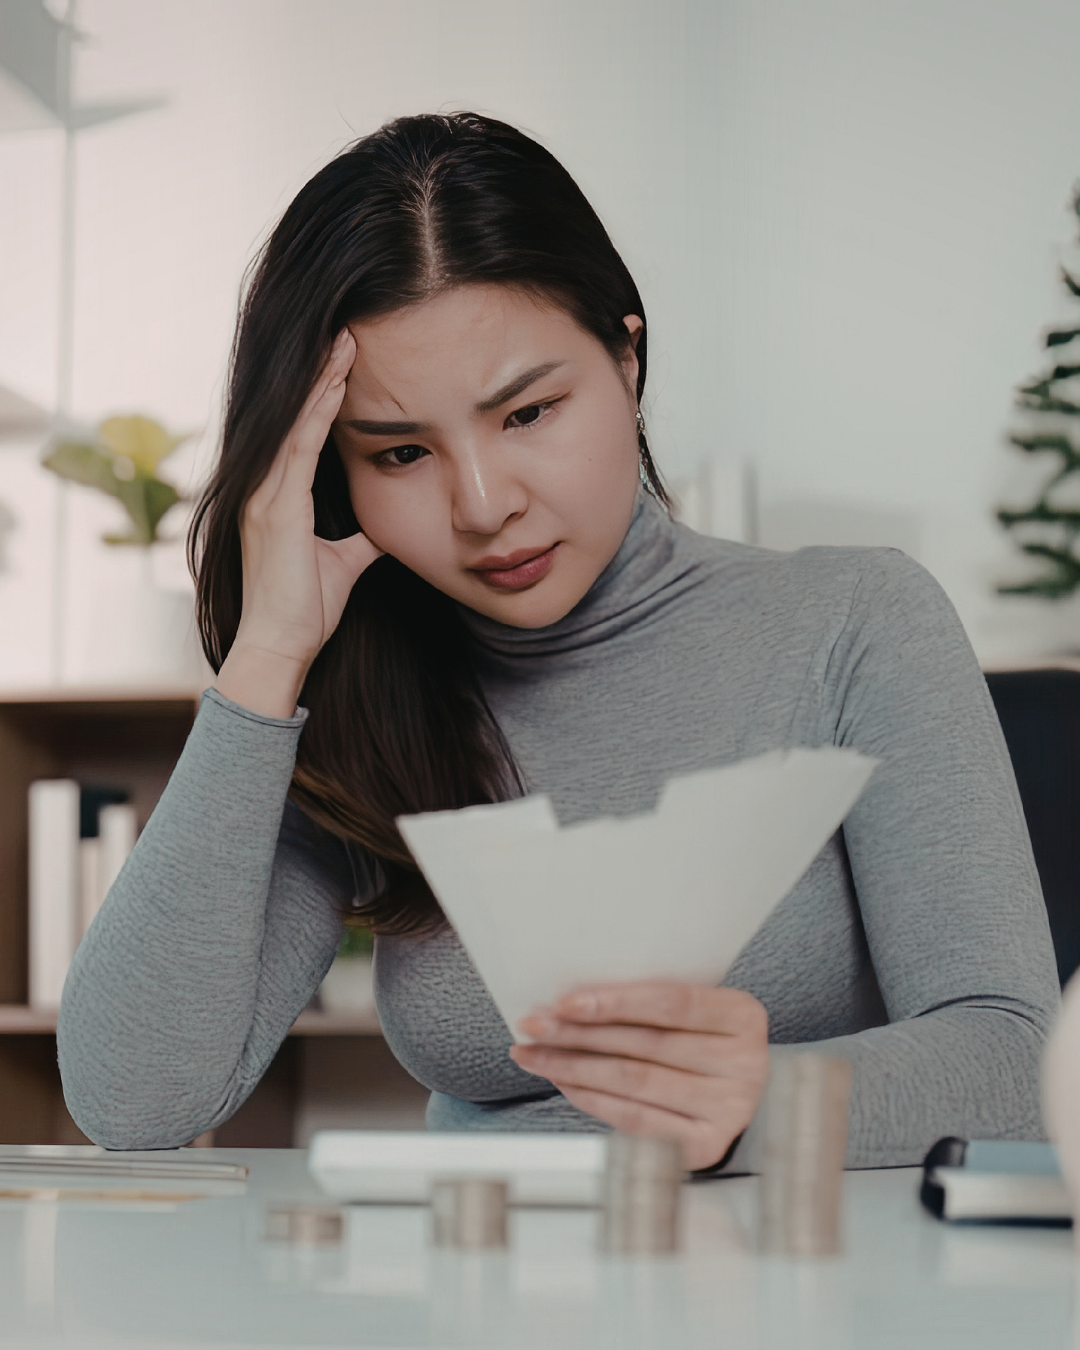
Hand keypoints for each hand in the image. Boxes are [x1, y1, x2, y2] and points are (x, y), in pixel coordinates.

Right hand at [215, 329, 382, 716]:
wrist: (283, 644)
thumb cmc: (307, 609)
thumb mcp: (344, 563)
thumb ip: (361, 540)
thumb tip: (385, 530)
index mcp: (279, 497)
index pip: (303, 432)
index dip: (324, 395)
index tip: (348, 362)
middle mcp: (266, 488)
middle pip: (294, 417)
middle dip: (321, 374)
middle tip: (347, 333)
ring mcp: (266, 495)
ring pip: (295, 423)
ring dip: (321, 381)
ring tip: (344, 343)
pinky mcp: (274, 508)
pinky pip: (297, 448)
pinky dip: (316, 413)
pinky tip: (336, 384)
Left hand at [510, 982, 768, 1171]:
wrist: (735, 1092)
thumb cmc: (700, 1040)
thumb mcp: (691, 1011)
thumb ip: (648, 1002)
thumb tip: (570, 1001)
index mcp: (743, 1017)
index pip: (671, 1002)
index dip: (615, 1001)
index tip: (564, 1002)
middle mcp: (745, 1064)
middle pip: (645, 1045)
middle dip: (579, 1034)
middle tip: (534, 1025)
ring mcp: (729, 1109)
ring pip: (633, 1082)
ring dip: (574, 1067)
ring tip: (535, 1054)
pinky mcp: (706, 1146)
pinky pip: (634, 1119)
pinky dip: (591, 1099)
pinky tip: (564, 1082)